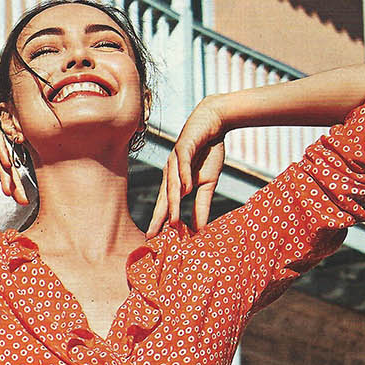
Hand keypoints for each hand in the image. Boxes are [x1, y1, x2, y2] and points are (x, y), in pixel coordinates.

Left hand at [147, 98, 226, 235]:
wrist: (213, 123)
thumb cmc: (208, 153)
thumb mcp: (208, 183)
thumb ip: (202, 205)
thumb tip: (200, 229)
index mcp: (174, 182)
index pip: (166, 205)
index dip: (160, 222)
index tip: (153, 241)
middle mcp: (170, 173)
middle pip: (164, 198)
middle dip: (158, 218)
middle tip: (152, 236)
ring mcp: (175, 160)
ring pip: (172, 184)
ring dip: (172, 203)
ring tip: (172, 221)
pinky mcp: (183, 147)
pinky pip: (182, 163)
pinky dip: (183, 176)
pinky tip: (186, 189)